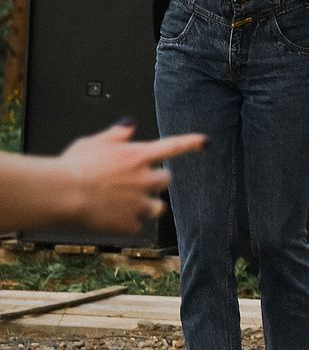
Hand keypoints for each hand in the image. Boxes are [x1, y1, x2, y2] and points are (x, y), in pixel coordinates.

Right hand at [56, 124, 205, 233]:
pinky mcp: (131, 224)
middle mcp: (146, 179)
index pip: (173, 146)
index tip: (205, 142)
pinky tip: (106, 217)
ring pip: (156, 207)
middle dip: (153, 181)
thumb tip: (129, 124)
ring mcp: (140, 203)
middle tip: (131, 184)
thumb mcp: (92, 143)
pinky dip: (125, 222)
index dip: (191, 143)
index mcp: (138, 156)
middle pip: (165, 180)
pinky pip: (136, 224)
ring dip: (146, 206)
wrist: (62, 195)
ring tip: (121, 204)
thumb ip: (115, 136)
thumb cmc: (71, 167)